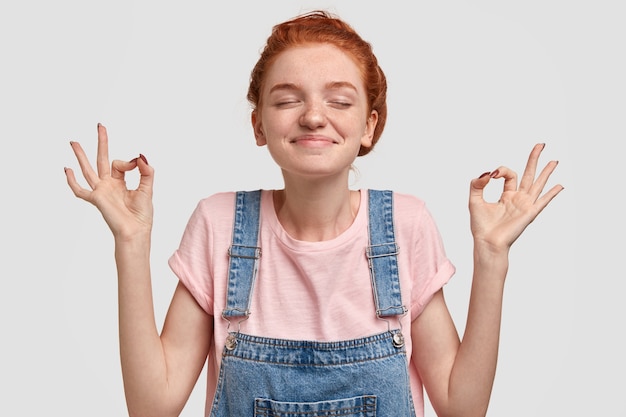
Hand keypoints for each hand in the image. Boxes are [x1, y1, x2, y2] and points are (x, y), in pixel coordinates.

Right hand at [65, 123, 153, 239]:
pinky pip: (80, 190)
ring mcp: (101, 191)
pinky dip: (72, 181)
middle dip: (102, 142)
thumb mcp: (147, 188)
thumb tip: (141, 156)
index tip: (137, 163)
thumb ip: (146, 171)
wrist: (136, 231)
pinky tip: (66, 169)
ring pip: (88, 169)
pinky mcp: (96, 199)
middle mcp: (109, 185)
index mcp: (120, 183)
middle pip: (102, 159)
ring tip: (74, 142)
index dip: (129, 161)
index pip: (120, 164)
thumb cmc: (142, 215)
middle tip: (100, 125)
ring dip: (81, 155)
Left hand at [469, 143, 563, 251]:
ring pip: (538, 184)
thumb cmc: (481, 226)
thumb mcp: (474, 200)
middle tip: (541, 144)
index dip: (501, 170)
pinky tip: (560, 186)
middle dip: (534, 159)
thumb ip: (477, 184)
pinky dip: (552, 193)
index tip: (491, 175)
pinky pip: (542, 201)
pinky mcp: (529, 213)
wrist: (487, 242)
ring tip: (554, 160)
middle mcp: (518, 199)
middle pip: (529, 174)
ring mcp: (525, 205)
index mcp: (507, 196)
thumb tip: (487, 173)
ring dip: (546, 172)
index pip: (509, 175)